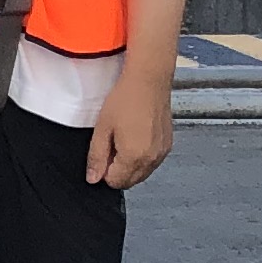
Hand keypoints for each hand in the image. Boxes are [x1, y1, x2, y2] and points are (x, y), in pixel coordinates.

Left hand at [87, 71, 174, 189]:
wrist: (149, 80)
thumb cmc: (126, 98)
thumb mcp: (102, 128)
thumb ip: (97, 156)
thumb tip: (93, 178)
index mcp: (134, 157)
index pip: (115, 182)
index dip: (104, 171)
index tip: (102, 154)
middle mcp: (152, 158)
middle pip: (130, 181)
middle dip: (117, 170)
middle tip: (111, 145)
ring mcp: (162, 152)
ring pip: (142, 173)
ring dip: (130, 165)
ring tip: (123, 138)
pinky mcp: (168, 145)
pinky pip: (152, 162)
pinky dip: (142, 157)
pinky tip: (136, 137)